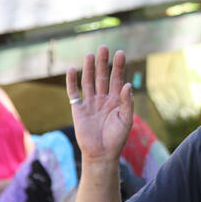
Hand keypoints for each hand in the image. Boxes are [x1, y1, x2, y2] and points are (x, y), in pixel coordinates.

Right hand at [66, 45, 132, 164]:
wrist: (101, 154)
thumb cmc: (117, 139)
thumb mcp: (126, 120)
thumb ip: (127, 103)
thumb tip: (128, 85)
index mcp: (117, 100)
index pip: (118, 79)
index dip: (119, 66)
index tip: (120, 53)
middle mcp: (103, 98)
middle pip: (103, 76)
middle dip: (103, 62)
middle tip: (104, 47)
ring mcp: (91, 103)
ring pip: (89, 81)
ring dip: (89, 68)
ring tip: (90, 54)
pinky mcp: (78, 109)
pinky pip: (74, 92)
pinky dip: (72, 81)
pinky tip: (72, 70)